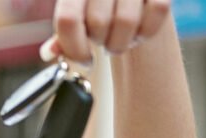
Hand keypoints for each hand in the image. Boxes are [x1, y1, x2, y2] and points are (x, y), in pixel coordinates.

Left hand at [40, 0, 171, 62]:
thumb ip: (64, 35)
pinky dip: (147, 32)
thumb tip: (49, 52)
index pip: (68, 19)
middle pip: (98, 24)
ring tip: (120, 37)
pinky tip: (139, 31)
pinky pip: (156, 12)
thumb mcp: (77, 17)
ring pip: (126, 22)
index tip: (85, 61)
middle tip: (104, 40)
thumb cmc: (100, 8)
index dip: (75, 48)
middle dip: (101, 42)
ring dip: (122, 42)